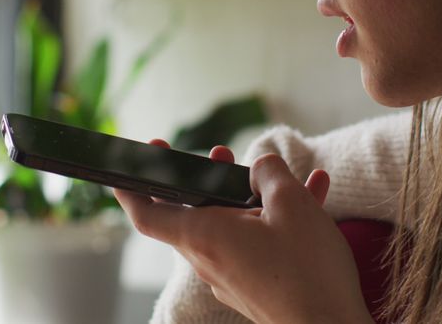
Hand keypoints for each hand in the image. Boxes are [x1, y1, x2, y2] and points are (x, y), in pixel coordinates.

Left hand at [114, 140, 374, 323]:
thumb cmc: (307, 271)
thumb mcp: (292, 204)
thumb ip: (271, 173)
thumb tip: (261, 165)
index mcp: (204, 237)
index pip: (147, 214)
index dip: (131, 187)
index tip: (128, 165)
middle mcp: (209, 259)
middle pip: (193, 213)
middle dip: (207, 179)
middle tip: (220, 154)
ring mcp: (232, 276)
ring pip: (232, 225)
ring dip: (248, 195)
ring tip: (272, 172)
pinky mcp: (257, 286)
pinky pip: (258, 243)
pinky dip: (276, 219)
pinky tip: (313, 192)